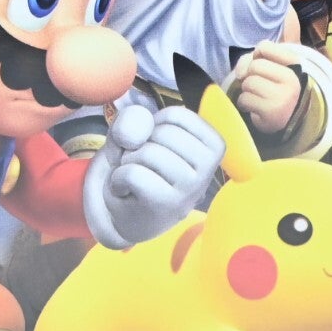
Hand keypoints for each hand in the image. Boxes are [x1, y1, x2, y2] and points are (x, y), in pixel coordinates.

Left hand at [83, 104, 224, 248]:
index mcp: (213, 146)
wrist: (126, 215)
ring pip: (148, 152)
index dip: (152, 126)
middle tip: (141, 165)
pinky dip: (118, 179)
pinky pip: (133, 173)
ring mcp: (190, 189)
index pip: (176, 115)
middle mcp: (209, 168)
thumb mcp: (137, 133)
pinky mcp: (166, 205)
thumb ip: (134, 118)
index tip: (153, 145)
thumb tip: (132, 133)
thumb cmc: (139, 168)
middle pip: (162, 132)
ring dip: (127, 162)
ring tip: (134, 178)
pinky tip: (125, 190)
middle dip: (138, 144)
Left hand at [229, 41, 304, 134]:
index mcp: (294, 64)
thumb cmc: (273, 87)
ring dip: (246, 90)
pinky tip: (254, 107)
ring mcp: (282, 97)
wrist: (284, 118)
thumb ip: (253, 58)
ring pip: (248, 82)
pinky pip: (244, 99)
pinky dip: (244, 103)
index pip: (265, 46)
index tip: (261, 65)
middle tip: (259, 86)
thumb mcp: (270, 66)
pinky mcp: (271, 112)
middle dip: (250, 75)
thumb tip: (240, 72)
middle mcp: (292, 80)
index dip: (255, 55)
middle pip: (254, 65)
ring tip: (257, 97)